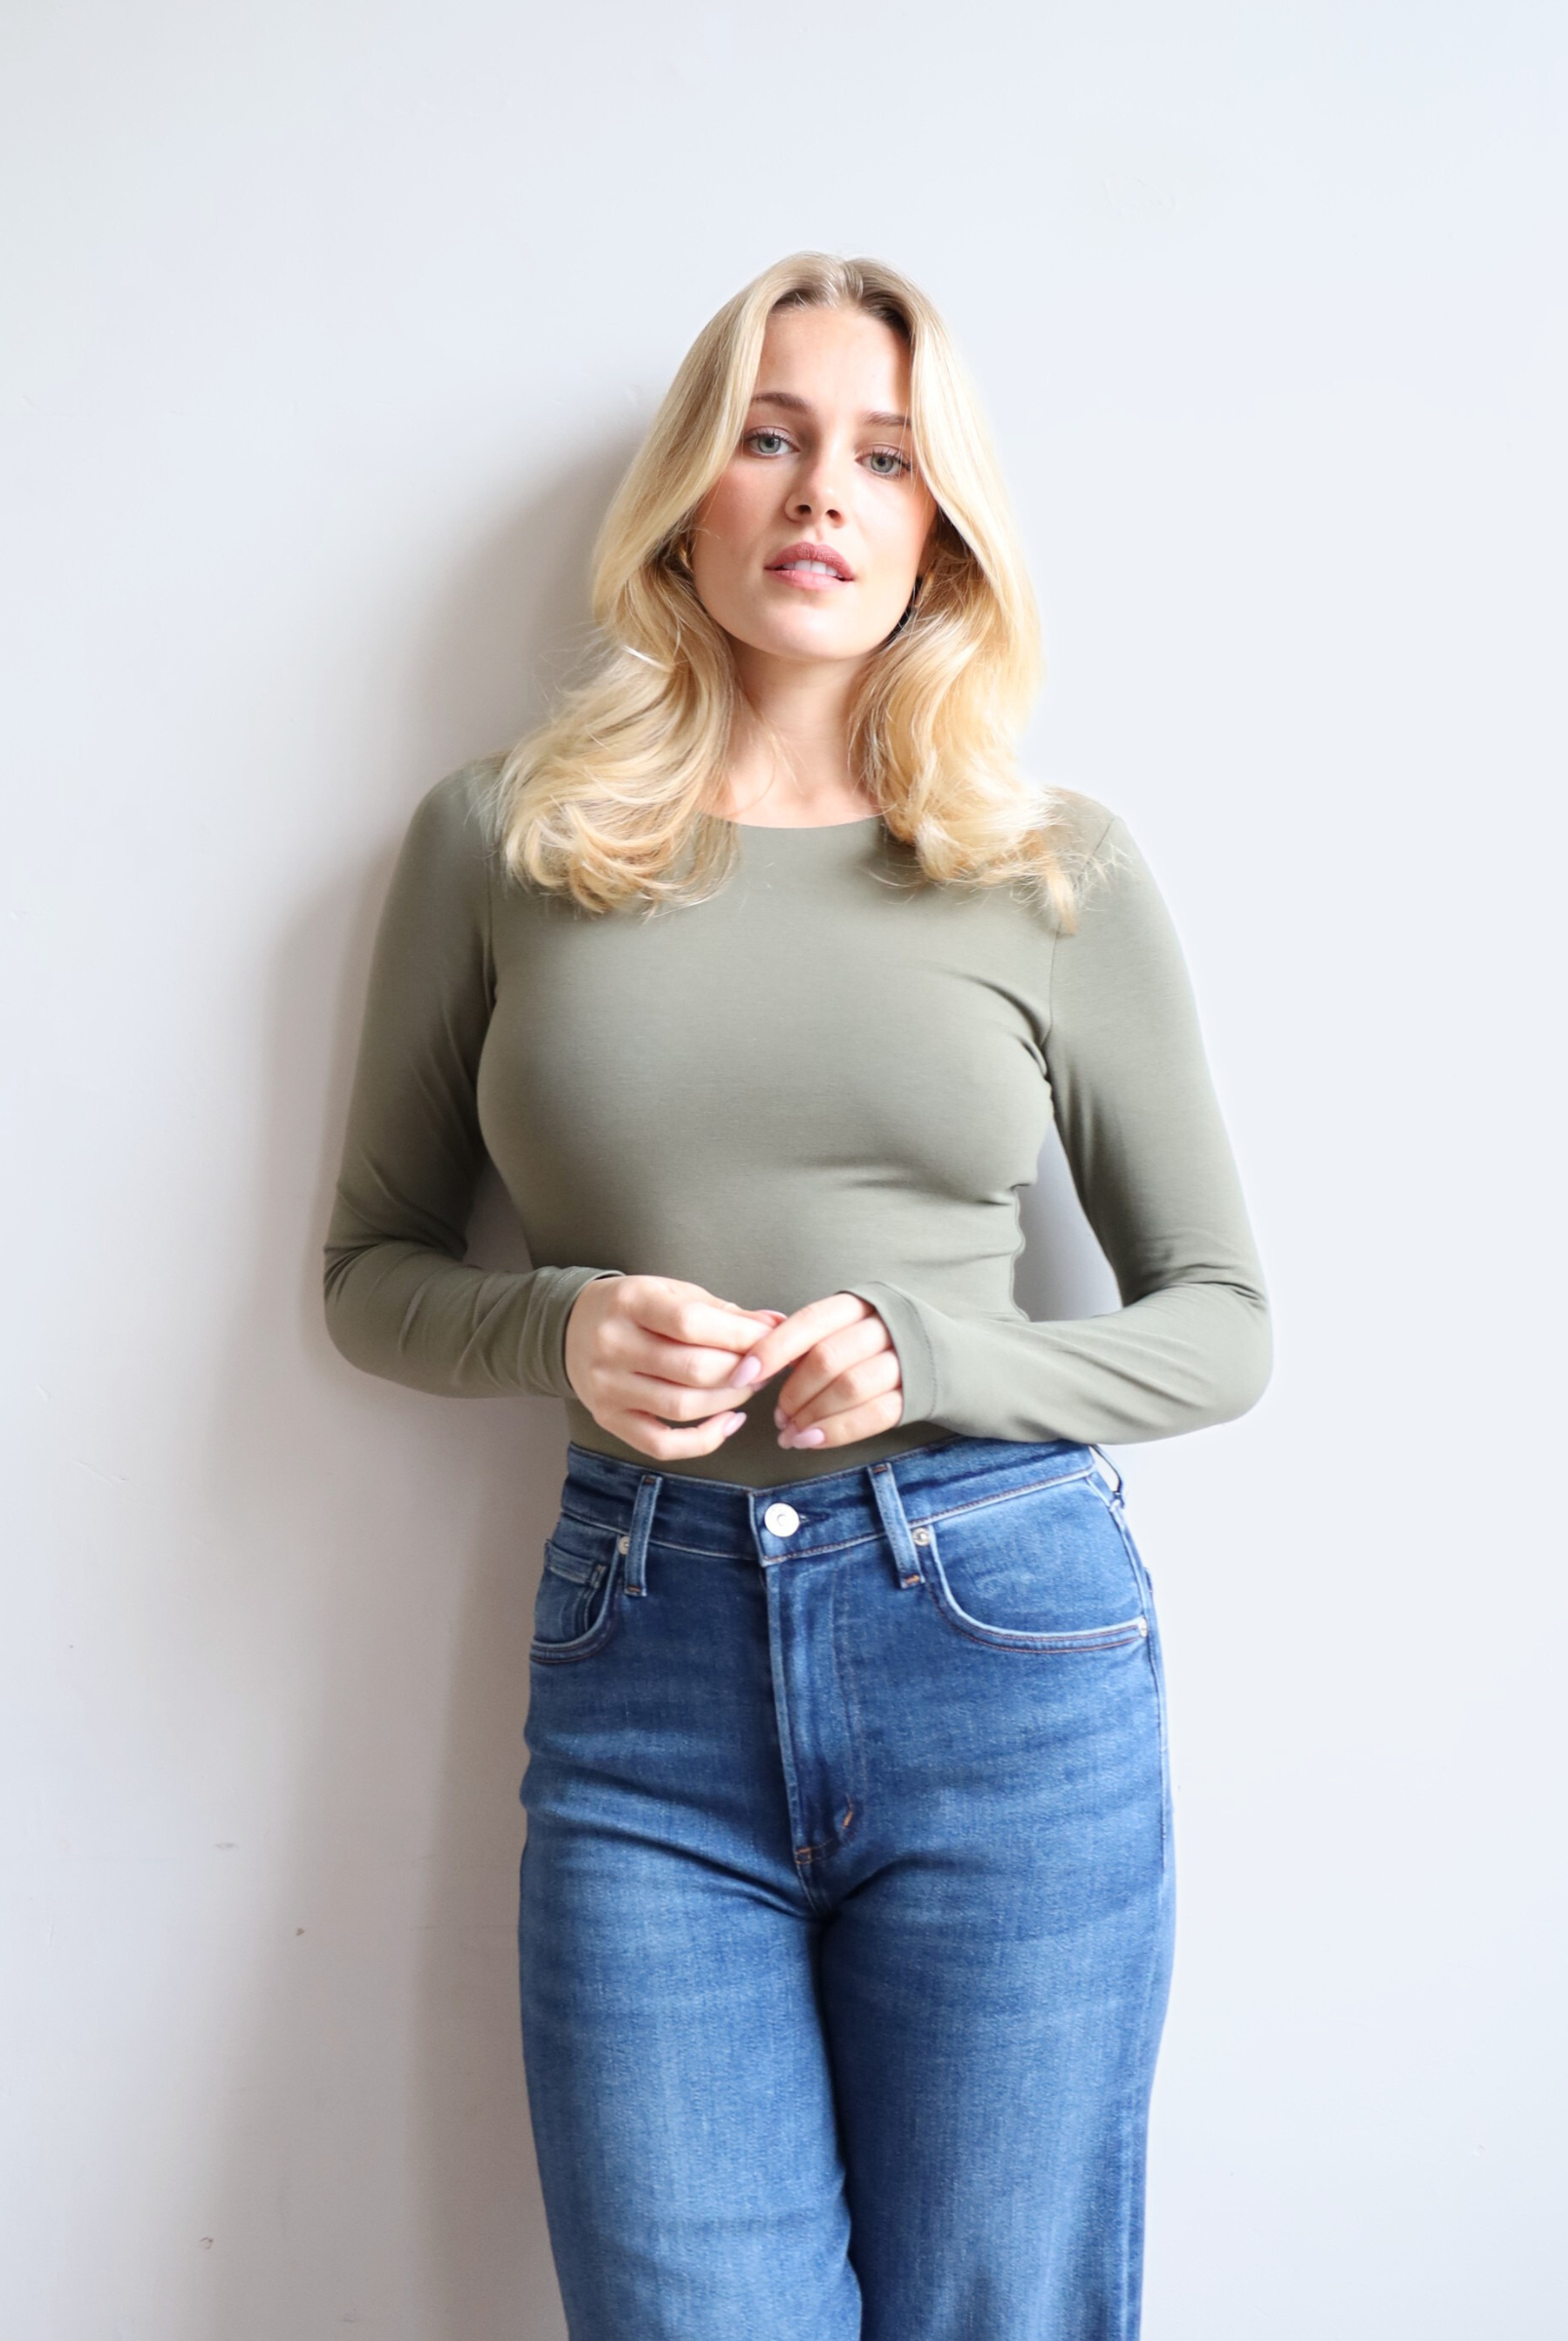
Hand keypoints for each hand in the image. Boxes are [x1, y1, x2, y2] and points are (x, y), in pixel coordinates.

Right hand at [564, 1275, 784, 1460]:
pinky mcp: (609, 1419)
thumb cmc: (634, 1308)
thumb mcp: (671, 1292)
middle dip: (741, 1370)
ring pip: (682, 1406)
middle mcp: (613, 1345)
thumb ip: (721, 1311)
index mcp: (630, 1302)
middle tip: (763, 1366)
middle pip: (692, 1369)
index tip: (769, 1337)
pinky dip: (703, 1441)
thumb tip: (775, 1324)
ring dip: (729, 1401)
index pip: (692, 1323)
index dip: (740, 1334)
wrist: (571, 1327)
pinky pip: (662, 1444)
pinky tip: (727, 1422)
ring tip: (748, 1387)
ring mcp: (607, 1387)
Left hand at [724, 1292, 903, 1452]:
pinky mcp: (917, 1394)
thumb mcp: (848, 1327)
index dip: (772, 1349)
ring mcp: (905, 1359)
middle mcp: (884, 1325)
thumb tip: (757, 1364)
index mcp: (858, 1304)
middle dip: (793, 1393)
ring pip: (849, 1387)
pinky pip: (874, 1415)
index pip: (809, 1322)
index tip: (742, 1375)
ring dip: (812, 1416)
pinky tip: (813, 1441)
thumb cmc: (879, 1344)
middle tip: (776, 1417)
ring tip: (790, 1434)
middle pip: (827, 1358)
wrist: (951, 1359)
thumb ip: (809, 1340)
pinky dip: (838, 1431)